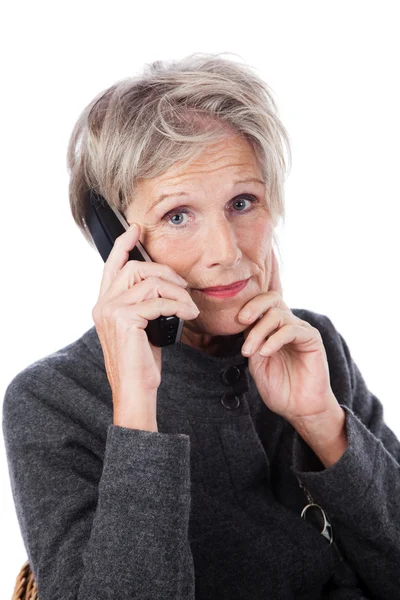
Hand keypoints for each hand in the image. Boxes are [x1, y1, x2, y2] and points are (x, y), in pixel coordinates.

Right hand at [91, 223, 198, 426]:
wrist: (136, 389)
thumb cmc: (141, 361)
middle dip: (165, 272)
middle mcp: (103, 304)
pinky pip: (158, 301)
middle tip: (183, 287)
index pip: (112, 265)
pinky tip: (187, 315)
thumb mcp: (142, 326)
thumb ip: (144, 303)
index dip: (124, 244)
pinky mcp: (124, 320)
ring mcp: (111, 311)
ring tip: (189, 307)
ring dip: (177, 292)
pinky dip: (178, 306)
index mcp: (105, 304)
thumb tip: (164, 284)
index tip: (136, 229)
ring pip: (149, 282)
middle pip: (135, 268)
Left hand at [238, 250, 336, 424]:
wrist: (299, 408)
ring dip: (258, 332)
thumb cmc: (279, 387)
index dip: (245, 307)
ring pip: (277, 314)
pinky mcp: (312, 339)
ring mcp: (301, 330)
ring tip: (249, 352)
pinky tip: (264, 353)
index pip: (260, 304)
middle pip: (271, 299)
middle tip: (240, 321)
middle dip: (253, 306)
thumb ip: (250, 342)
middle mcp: (288, 324)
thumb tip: (240, 324)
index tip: (232, 322)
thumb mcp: (257, 362)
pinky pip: (291, 330)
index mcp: (273, 327)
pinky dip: (274, 339)